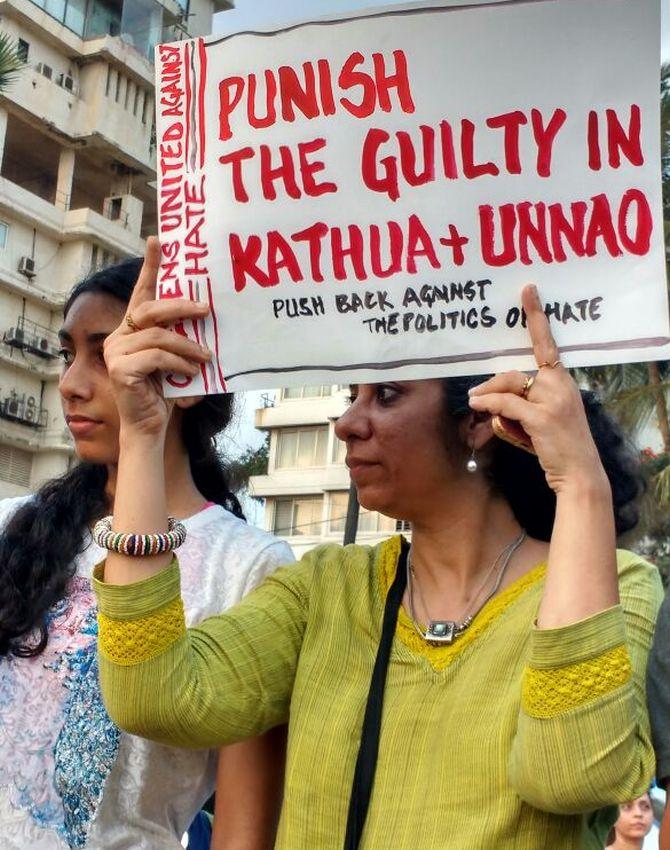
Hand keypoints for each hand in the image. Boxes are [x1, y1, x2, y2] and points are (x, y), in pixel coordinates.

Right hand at [103, 237, 211, 438]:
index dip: (150, 268)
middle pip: (151, 309)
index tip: (157, 241)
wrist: (149, 427)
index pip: (141, 293)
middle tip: (207, 309)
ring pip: (159, 335)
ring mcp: (116, 351)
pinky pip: (157, 356)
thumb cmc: (165, 394)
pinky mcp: (120, 368)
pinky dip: (179, 362)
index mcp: (132, 330)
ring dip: (188, 345)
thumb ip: (182, 339)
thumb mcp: (177, 360)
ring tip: (206, 356)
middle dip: (181, 306)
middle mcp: (119, 336)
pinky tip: (192, 371)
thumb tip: (209, 317)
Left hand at [468, 285, 607, 494]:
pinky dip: (488, 406)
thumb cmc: (558, 445)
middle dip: (491, 386)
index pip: (546, 342)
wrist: (579, 472)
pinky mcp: (542, 417)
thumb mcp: (543, 416)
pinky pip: (505, 404)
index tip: (527, 290)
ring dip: (487, 397)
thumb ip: (523, 401)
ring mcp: (552, 400)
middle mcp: (560, 385)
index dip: (535, 315)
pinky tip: (478, 408)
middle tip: (474, 396)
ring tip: (474, 405)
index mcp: (562, 380)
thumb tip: (489, 398)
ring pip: (507, 387)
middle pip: (513, 373)